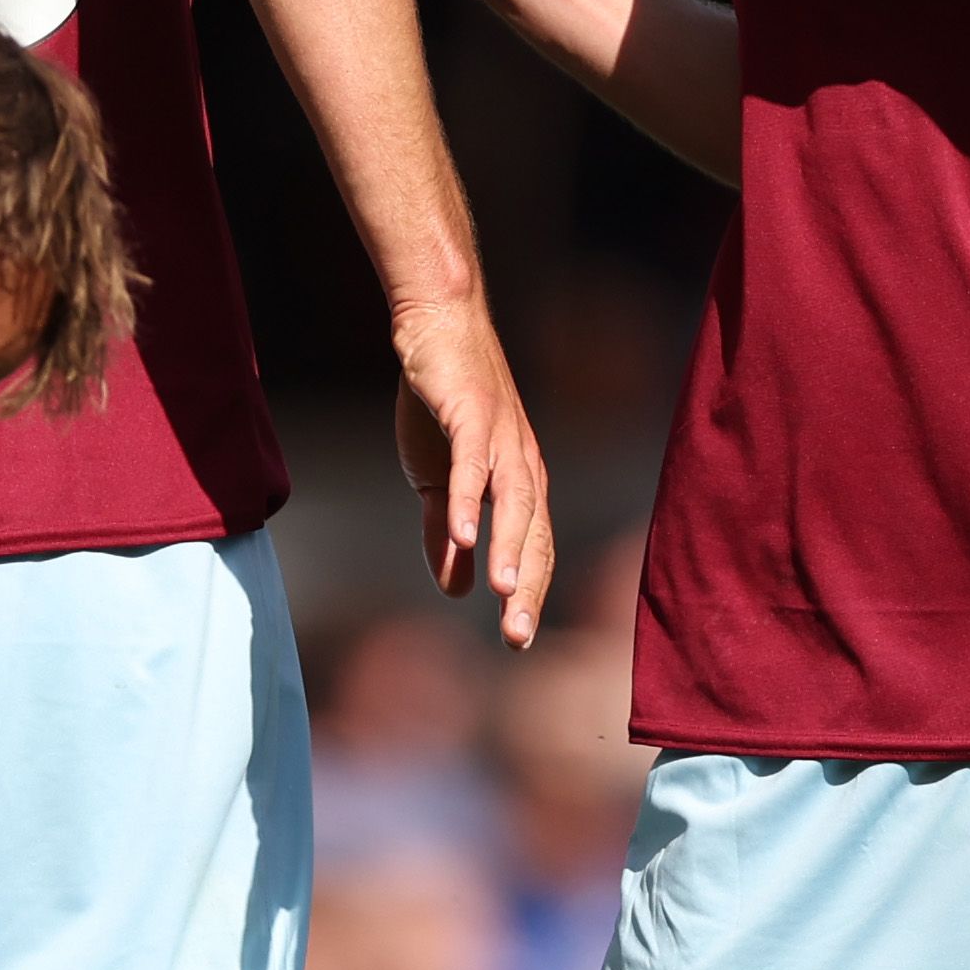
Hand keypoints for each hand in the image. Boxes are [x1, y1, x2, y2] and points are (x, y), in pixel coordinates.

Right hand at [392, 297, 551, 646]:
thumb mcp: (436, 479)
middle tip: (516, 638)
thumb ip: (446, 533)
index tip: (514, 642)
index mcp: (519, 482)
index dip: (526, 593)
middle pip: (533, 534)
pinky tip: (464, 537)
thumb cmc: (441, 404)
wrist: (436, 328)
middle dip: (526, 588)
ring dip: (509, 550)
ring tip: (502, 597)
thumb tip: (458, 587)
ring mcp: (501, 439)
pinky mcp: (472, 414)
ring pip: (513, 504)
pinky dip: (470, 501)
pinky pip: (473, 465)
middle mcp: (522, 464)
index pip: (533, 548)